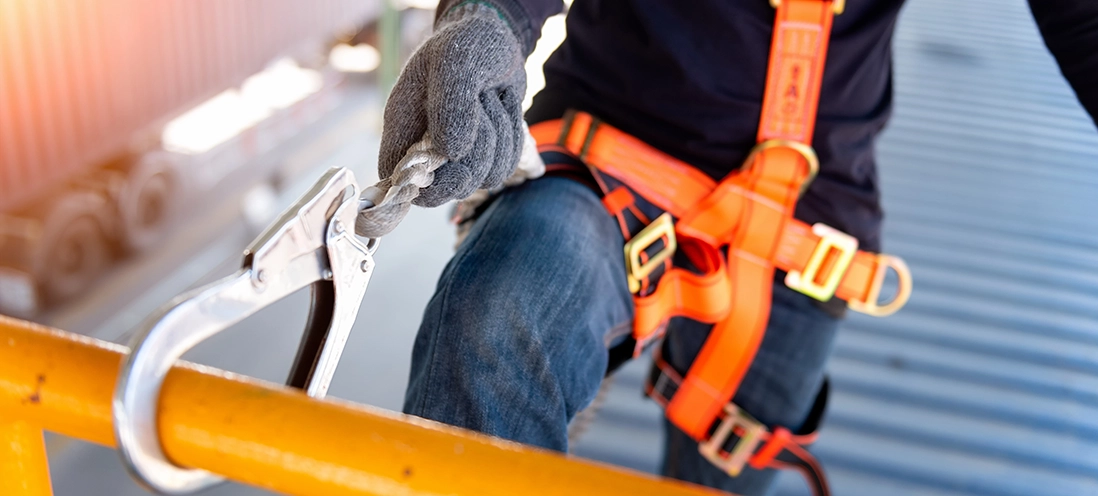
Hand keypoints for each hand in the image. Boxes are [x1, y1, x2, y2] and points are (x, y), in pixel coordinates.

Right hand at [378, 4, 526, 207]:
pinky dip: (513, 139)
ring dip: (500, 137)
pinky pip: (505, 168)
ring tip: (491, 98)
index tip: (453, 153)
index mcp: (403, 124)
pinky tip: (503, 109)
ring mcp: (456, 155)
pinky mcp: (484, 155)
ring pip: (485, 178)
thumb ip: (452, 105)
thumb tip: (453, 152)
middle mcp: (425, 147)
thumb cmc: (468, 44)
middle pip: (450, 186)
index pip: (398, 178)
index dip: (425, 182)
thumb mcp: (456, 61)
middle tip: (483, 103)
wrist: (496, 39)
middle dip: (478, 150)